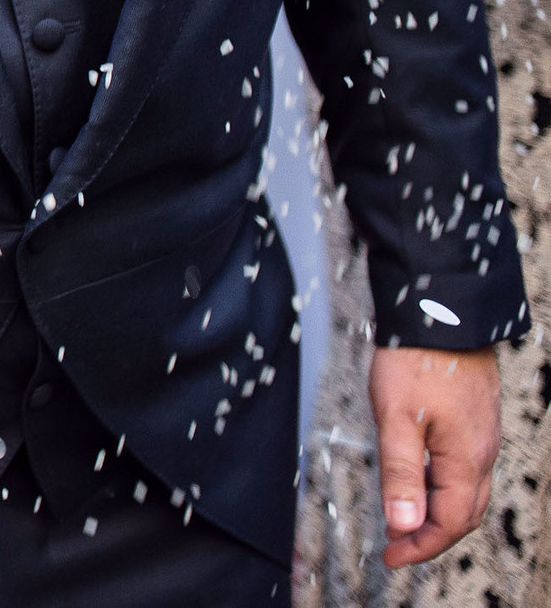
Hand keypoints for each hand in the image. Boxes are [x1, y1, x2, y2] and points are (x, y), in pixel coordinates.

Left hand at [371, 344, 500, 566]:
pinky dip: (443, 487)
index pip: (449, 524)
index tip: (390, 558)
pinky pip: (467, 470)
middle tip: (395, 547)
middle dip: (430, 537)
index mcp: (466, 461)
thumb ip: (400, 474)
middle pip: (463, 515)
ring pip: (467, 493)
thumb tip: (402, 526)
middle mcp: (482, 454)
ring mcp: (483, 438)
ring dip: (437, 513)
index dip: (420, 547)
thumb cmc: (417, 362)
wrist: (442, 315)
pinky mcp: (476, 422)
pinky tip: (419, 479)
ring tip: (402, 519)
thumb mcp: (396, 419)